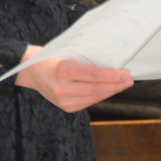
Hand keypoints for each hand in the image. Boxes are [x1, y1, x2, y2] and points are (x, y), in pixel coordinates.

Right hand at [15, 45, 133, 112]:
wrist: (30, 71)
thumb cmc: (51, 57)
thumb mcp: (67, 53)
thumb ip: (87, 60)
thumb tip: (112, 64)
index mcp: (62, 70)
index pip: (93, 75)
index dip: (112, 76)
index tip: (126, 73)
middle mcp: (62, 88)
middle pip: (96, 88)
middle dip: (116, 85)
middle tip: (129, 79)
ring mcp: (63, 100)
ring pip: (95, 97)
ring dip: (111, 91)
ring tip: (124, 84)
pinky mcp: (66, 107)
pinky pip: (89, 102)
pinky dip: (101, 96)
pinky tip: (110, 90)